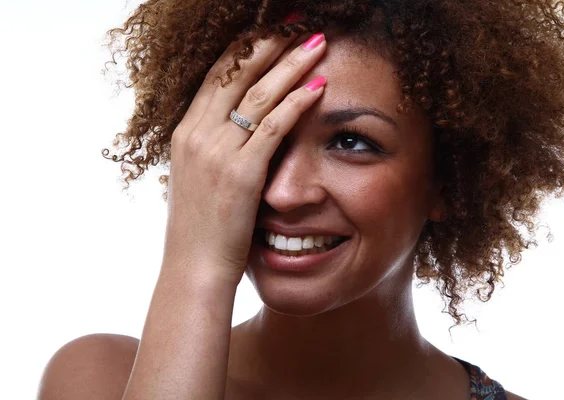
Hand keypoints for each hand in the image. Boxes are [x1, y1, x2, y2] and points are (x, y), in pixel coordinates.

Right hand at [161, 32, 327, 284]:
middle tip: (296, 23)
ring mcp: (217, 152)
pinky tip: (319, 85)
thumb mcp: (198, 182)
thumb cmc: (200, 231)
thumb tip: (234, 137)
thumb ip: (213, 153)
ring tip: (317, 41)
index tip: (268, 32)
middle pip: (237, 73)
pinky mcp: (242, 173)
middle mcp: (197, 134)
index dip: (244, 50)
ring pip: (259, 93)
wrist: (193, 270)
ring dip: (291, 63)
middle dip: (269, 43)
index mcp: (186, 134)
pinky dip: (298, 102)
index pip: (216, 76)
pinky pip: (274, 126)